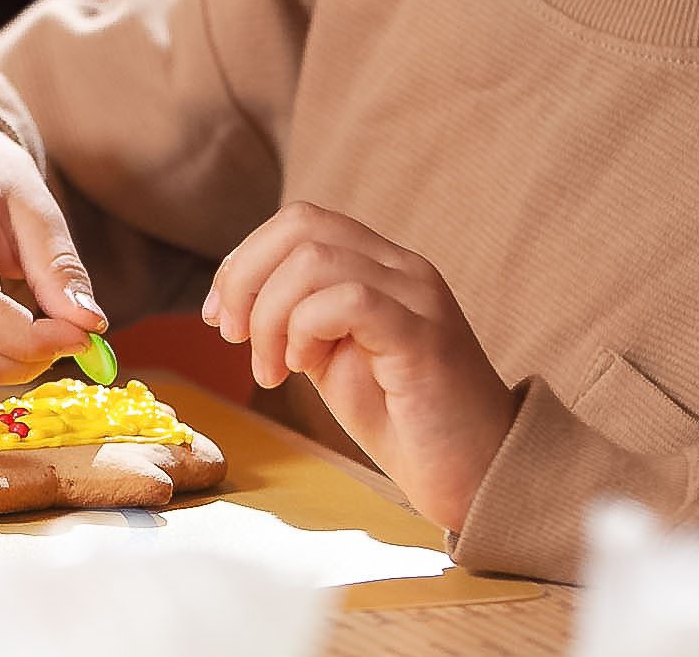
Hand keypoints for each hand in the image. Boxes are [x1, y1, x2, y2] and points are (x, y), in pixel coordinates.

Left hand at [207, 202, 515, 530]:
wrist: (478, 477)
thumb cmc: (408, 424)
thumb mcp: (336, 360)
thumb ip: (299, 320)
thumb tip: (237, 300)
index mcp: (381, 267)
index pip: (301, 221)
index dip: (245, 260)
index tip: (220, 316)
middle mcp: (402, 268)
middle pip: (301, 225)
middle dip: (245, 278)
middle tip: (235, 338)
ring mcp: (417, 297)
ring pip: (314, 259)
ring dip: (271, 316)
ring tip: (274, 370)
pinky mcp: (422, 336)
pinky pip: (348, 298)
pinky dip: (305, 328)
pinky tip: (302, 368)